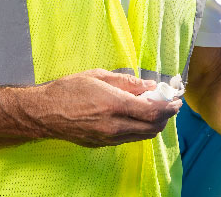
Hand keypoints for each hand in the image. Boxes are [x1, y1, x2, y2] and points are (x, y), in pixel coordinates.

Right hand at [22, 69, 181, 147]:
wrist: (44, 113)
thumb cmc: (68, 89)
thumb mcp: (99, 76)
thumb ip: (128, 82)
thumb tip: (150, 85)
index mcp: (114, 105)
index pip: (153, 111)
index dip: (169, 106)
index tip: (176, 100)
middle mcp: (114, 125)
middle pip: (153, 127)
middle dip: (166, 116)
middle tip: (169, 104)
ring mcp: (109, 138)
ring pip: (144, 135)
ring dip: (155, 124)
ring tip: (155, 109)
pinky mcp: (103, 144)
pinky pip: (130, 138)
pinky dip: (140, 129)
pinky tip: (137, 117)